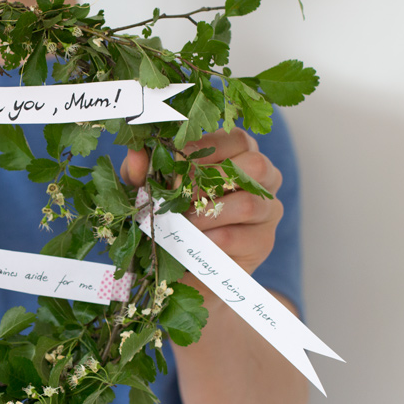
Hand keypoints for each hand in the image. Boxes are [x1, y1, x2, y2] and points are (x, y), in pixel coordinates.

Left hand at [121, 128, 283, 290]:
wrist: (180, 264)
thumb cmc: (169, 214)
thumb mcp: (150, 189)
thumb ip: (142, 170)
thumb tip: (136, 152)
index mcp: (239, 154)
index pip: (237, 139)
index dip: (207, 150)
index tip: (175, 164)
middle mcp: (261, 179)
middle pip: (255, 165)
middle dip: (211, 180)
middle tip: (178, 195)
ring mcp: (267, 211)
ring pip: (248, 204)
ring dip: (206, 214)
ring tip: (180, 223)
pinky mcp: (261, 243)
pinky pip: (237, 237)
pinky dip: (207, 240)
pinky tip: (189, 242)